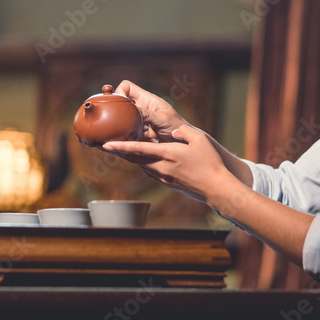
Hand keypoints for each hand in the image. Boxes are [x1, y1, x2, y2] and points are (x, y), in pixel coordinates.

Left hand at [103, 125, 236, 204]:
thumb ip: (183, 131)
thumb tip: (173, 131)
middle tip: (103, 144)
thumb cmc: (210, 162)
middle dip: (118, 151)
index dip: (121, 146)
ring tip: (117, 149)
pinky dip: (140, 163)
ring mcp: (163, 176)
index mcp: (168, 154)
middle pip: (134, 158)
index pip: (139, 149)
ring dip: (128, 157)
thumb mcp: (200, 139)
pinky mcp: (167, 182)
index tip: (106, 144)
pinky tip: (138, 158)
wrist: (216, 188)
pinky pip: (149, 171)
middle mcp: (162, 167)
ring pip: (140, 165)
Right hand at [115, 80, 189, 141]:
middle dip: (114, 111)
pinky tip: (121, 143)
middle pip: (120, 104)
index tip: (119, 104)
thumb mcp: (163, 119)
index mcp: (146, 100)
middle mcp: (139, 110)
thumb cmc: (178, 127)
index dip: (120, 92)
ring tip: (116, 134)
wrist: (183, 145)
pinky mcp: (135, 136)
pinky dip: (121, 139)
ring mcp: (136, 123)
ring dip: (117, 127)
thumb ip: (147, 114)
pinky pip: (123, 135)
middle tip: (112, 121)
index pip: (127, 87)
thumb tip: (130, 110)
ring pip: (120, 121)